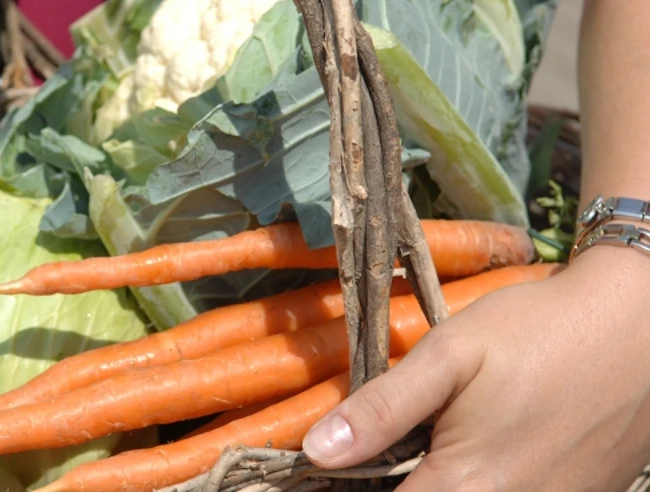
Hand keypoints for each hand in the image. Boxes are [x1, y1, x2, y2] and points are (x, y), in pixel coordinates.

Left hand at [301, 245, 649, 490]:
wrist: (639, 326)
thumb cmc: (540, 332)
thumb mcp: (450, 355)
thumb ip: (382, 409)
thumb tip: (316, 451)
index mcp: (465, 488)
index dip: (345, 490)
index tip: (326, 472)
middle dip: (395, 485)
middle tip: (376, 452)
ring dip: (437, 486)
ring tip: (427, 446)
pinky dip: (478, 486)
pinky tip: (472, 452)